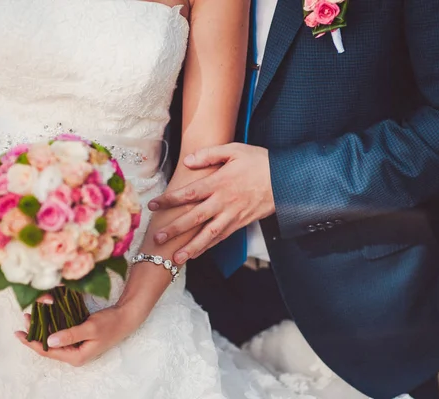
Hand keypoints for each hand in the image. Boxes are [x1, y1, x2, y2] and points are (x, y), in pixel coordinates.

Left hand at [15, 302, 145, 366]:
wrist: (126, 318)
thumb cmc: (110, 324)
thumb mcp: (90, 328)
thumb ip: (70, 335)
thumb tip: (49, 341)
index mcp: (76, 356)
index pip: (48, 352)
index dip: (32, 342)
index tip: (20, 333)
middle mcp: (74, 354)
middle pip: (49, 346)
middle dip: (35, 334)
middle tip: (25, 318)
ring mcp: (77, 346)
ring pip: (54, 339)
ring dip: (43, 328)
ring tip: (32, 316)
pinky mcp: (79, 338)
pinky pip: (61, 334)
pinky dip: (53, 325)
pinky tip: (46, 316)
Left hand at [148, 143, 274, 262]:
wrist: (286, 179)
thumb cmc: (259, 161)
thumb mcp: (234, 150)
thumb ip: (209, 154)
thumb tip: (187, 161)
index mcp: (219, 183)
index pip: (189, 193)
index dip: (169, 200)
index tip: (152, 205)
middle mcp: (223, 202)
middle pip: (195, 218)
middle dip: (175, 230)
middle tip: (157, 240)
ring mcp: (232, 215)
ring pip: (208, 235)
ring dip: (191, 248)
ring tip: (175, 259)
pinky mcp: (241, 223)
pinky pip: (221, 237)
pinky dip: (208, 247)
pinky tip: (196, 254)